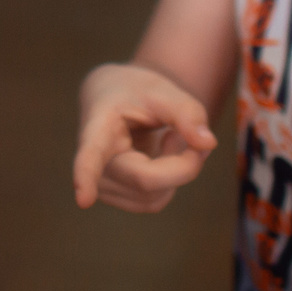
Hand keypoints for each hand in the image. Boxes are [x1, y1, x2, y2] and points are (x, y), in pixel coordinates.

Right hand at [72, 61, 216, 210]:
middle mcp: (94, 163)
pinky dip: (171, 179)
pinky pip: (156, 200)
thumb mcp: (163, 90)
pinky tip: (162, 155)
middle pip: (146, 180)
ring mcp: (103, 186)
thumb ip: (188, 113)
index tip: (83, 200)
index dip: (86, 176)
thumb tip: (208, 145)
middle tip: (191, 133)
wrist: (116, 98)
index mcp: (98, 128)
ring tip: (167, 137)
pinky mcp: (118, 197)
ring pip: (155, 196)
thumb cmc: (137, 92)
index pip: (90, 155)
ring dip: (177, 169)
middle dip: (182, 162)